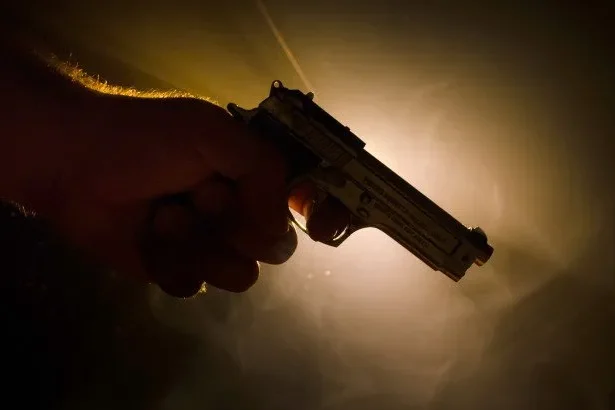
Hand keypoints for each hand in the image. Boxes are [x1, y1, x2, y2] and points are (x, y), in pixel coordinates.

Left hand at [9, 87, 301, 296]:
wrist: (74, 163)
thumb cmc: (146, 138)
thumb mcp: (214, 134)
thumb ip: (264, 170)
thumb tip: (281, 227)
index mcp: (253, 174)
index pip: (307, 201)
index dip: (322, 215)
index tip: (321, 222)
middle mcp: (238, 210)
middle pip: (277, 247)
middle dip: (237, 225)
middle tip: (202, 195)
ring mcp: (208, 242)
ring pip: (240, 273)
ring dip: (200, 244)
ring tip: (166, 215)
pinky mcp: (176, 268)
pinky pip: (194, 285)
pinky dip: (170, 260)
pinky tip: (147, 233)